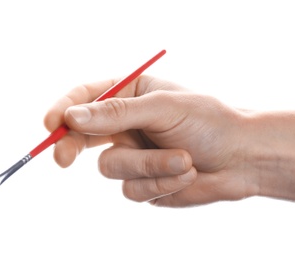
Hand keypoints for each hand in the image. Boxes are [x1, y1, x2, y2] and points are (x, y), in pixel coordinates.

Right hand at [44, 75, 258, 205]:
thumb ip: (117, 113)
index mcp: (132, 95)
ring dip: (148, 166)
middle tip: (63, 158)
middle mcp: (128, 125)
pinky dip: (160, 183)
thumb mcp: (163, 108)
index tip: (51, 124)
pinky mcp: (145, 184)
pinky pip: (133, 190)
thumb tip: (72, 116)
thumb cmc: (210, 122)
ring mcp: (135, 156)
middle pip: (81, 136)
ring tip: (183, 159)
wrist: (243, 159)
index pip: (87, 98)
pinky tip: (186, 174)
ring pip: (111, 167)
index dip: (65, 110)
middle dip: (72, 146)